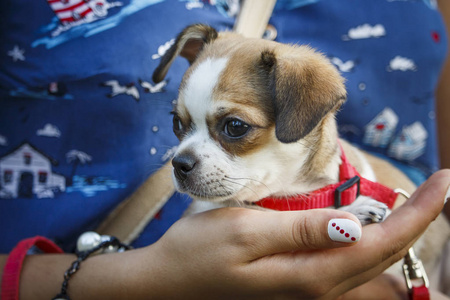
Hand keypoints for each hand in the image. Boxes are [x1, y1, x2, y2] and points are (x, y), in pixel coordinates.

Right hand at [122, 169, 449, 298]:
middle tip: (440, 188)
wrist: (170, 282)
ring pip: (373, 267)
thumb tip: (355, 224)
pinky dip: (375, 244)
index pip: (380, 244)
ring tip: (421, 205)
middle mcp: (317, 288)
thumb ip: (301, 229)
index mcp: (309, 274)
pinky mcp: (299, 283)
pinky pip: (351, 268)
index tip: (444, 183)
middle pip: (386, 259)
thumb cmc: (200, 252)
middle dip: (418, 223)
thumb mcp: (245, 231)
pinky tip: (376, 227)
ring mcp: (309, 289)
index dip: (416, 214)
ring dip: (401, 235)